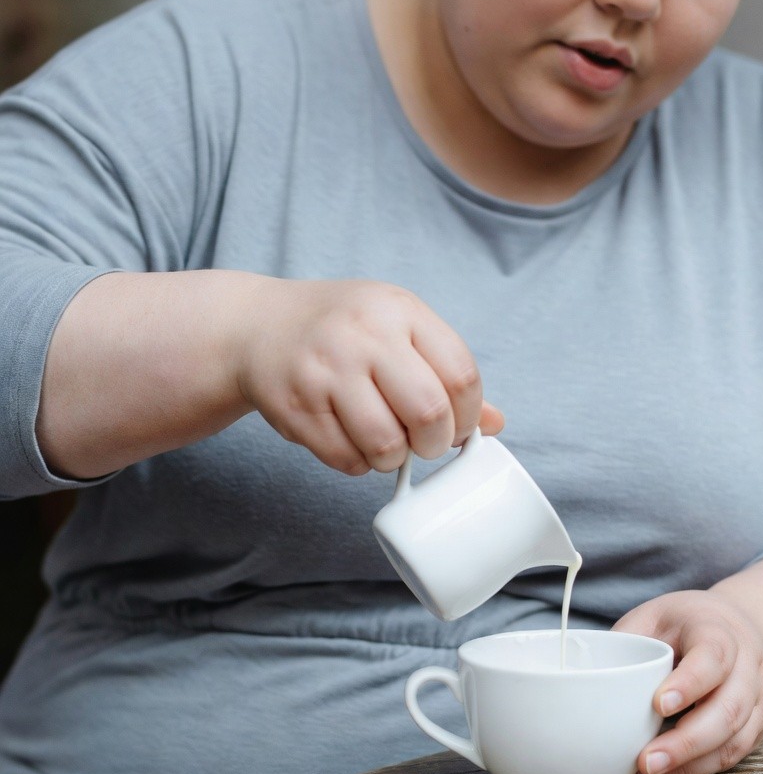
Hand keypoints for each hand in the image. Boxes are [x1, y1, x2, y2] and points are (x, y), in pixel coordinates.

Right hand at [235, 277, 503, 475]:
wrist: (257, 326)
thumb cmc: (341, 330)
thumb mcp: (397, 329)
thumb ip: (445, 372)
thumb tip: (494, 424)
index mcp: (400, 311)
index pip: (461, 374)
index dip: (468, 414)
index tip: (456, 424)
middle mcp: (364, 336)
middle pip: (429, 412)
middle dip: (434, 443)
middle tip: (423, 442)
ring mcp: (326, 371)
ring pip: (386, 444)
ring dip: (394, 458)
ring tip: (385, 442)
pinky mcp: (296, 407)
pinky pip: (346, 460)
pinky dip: (358, 463)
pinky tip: (350, 439)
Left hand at [612, 589, 762, 773]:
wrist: (739, 629)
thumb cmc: (685, 624)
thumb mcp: (654, 617)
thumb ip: (626, 641)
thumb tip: (582, 677)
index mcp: (721, 630)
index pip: (713, 656)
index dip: (689, 683)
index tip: (657, 705)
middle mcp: (749, 665)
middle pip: (729, 708)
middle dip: (687, 741)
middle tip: (645, 761)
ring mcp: (759, 697)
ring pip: (735, 738)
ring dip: (691, 763)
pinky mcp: (758, 725)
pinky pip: (734, 755)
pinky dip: (698, 770)